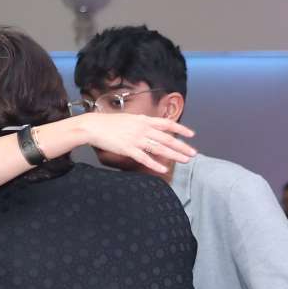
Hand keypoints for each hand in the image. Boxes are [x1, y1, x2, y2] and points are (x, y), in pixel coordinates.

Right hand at [77, 113, 195, 173]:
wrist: (94, 126)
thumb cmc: (110, 123)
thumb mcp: (129, 119)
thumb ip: (142, 123)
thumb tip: (152, 128)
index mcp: (143, 120)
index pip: (167, 124)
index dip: (180, 129)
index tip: (191, 134)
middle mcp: (142, 129)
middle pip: (167, 138)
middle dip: (182, 146)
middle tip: (193, 153)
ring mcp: (136, 139)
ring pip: (159, 148)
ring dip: (174, 155)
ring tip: (184, 160)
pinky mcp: (128, 149)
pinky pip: (145, 158)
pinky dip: (155, 164)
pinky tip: (164, 169)